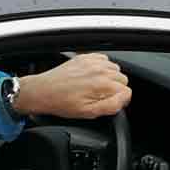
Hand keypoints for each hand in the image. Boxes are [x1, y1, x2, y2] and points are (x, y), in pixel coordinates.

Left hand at [14, 53, 131, 119]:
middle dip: (115, 89)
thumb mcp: (88, 112)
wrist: (42, 91)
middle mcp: (99, 70)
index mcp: (102, 84)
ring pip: (115, 68)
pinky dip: (102, 67)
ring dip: (109, 77)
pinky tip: (92, 76)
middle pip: (122, 79)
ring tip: (95, 87)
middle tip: (101, 96)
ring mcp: (92, 61)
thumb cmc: (61, 103)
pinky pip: (104, 59)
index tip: (110, 103)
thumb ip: (111, 106)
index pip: (127, 91)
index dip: (120, 100)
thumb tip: (123, 99)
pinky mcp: (85, 57)